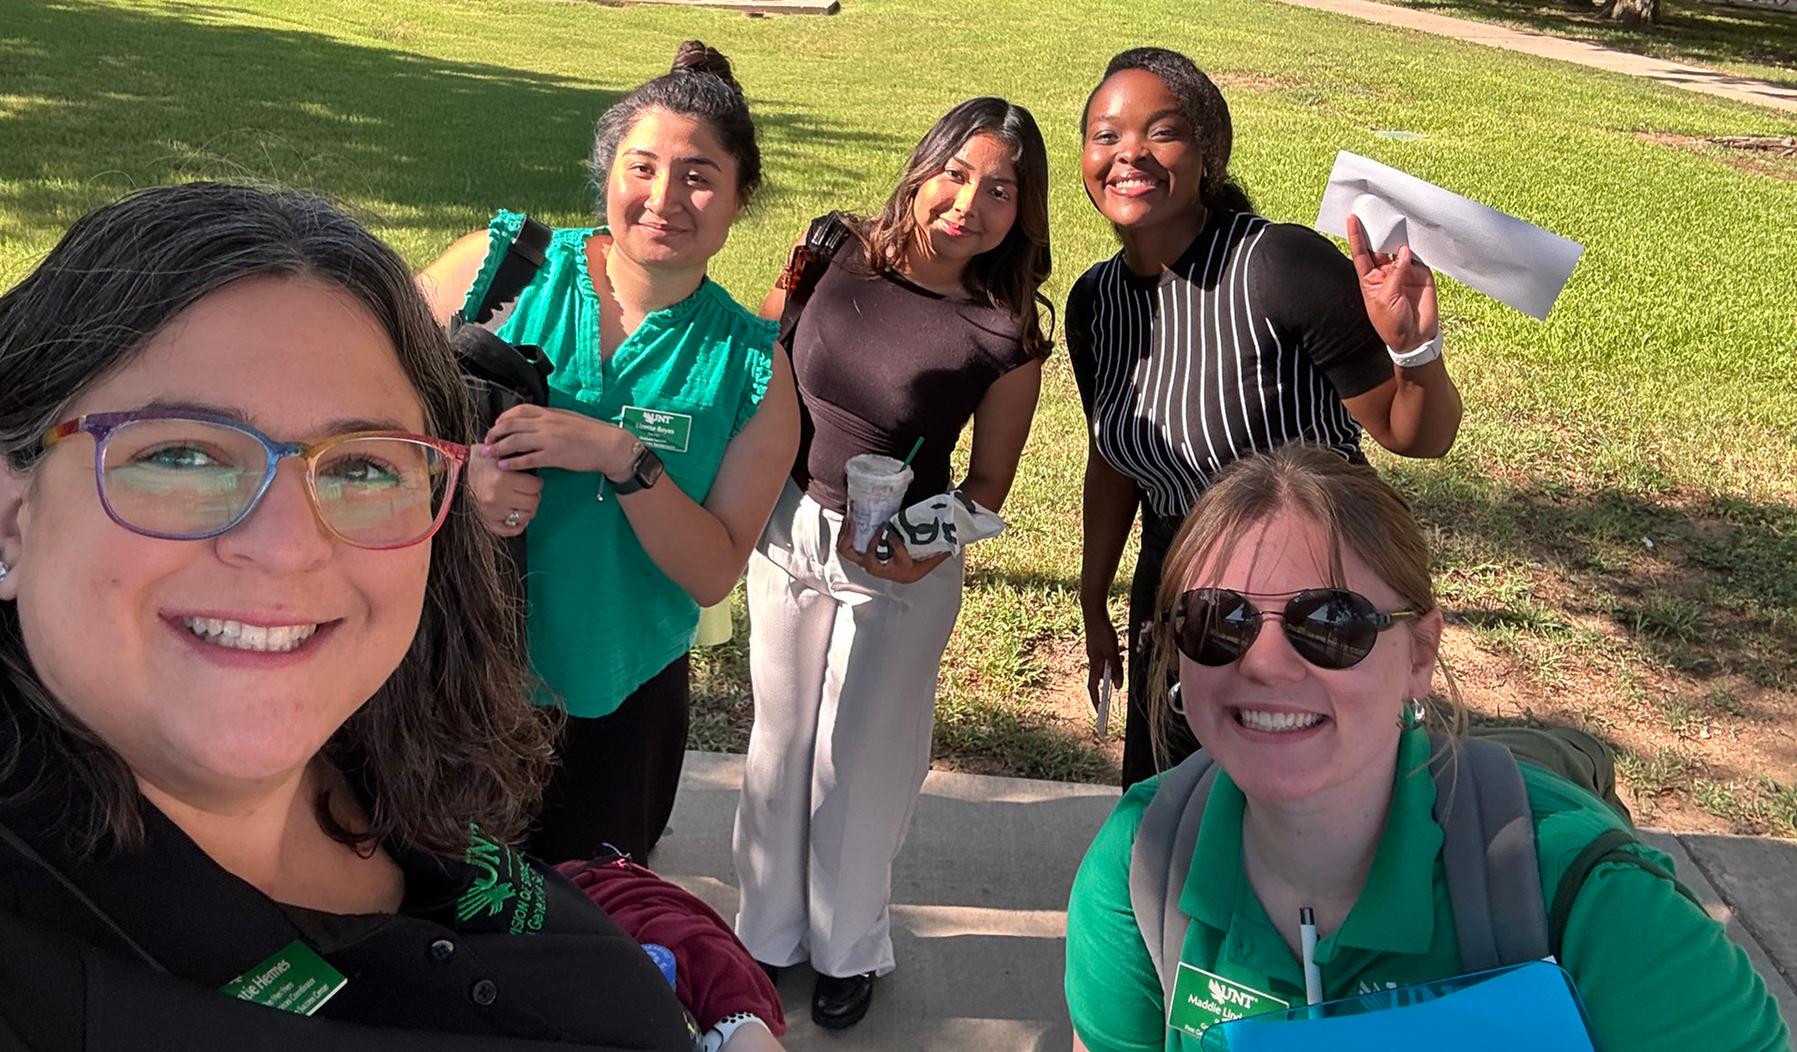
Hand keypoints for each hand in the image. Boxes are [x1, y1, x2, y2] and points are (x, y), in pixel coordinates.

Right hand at [468, 451, 543, 536]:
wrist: (456, 470)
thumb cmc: (479, 460)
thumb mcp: (498, 454)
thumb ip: (517, 461)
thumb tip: (534, 466)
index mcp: (502, 478)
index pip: (535, 486)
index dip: (537, 483)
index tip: (534, 481)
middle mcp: (498, 496)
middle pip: (532, 502)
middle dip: (534, 496)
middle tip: (529, 492)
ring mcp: (492, 511)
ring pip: (524, 517)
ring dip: (527, 511)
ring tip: (523, 503)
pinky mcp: (486, 520)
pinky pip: (508, 530)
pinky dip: (516, 527)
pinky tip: (519, 520)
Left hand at [483, 404, 637, 477]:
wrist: (608, 445)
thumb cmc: (591, 433)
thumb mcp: (568, 419)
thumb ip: (550, 420)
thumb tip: (535, 423)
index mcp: (550, 413)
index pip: (520, 410)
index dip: (504, 417)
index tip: (496, 424)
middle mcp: (547, 424)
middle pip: (512, 425)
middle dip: (495, 434)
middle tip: (486, 442)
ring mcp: (549, 440)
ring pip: (515, 442)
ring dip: (499, 448)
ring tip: (489, 455)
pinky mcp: (553, 457)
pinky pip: (527, 459)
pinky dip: (513, 463)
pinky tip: (504, 466)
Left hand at [836, 524, 950, 583]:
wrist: (911, 571)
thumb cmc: (909, 568)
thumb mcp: (907, 560)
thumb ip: (899, 550)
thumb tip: (890, 536)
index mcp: (873, 567)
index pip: (866, 554)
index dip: (873, 540)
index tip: (883, 527)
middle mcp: (865, 562)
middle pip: (846, 550)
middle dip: (846, 534)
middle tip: (851, 519)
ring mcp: (863, 556)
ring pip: (847, 546)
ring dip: (847, 531)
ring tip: (851, 516)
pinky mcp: (866, 550)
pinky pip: (853, 541)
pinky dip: (852, 531)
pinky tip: (856, 520)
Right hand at [1084, 618, 1122, 714]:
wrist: (1094, 614)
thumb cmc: (1101, 632)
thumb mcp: (1112, 652)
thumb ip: (1117, 669)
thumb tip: (1118, 686)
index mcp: (1094, 664)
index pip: (1094, 687)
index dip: (1096, 700)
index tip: (1099, 711)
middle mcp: (1093, 660)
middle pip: (1101, 677)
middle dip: (1109, 681)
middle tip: (1118, 681)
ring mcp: (1095, 652)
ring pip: (1106, 665)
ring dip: (1115, 666)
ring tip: (1121, 658)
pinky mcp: (1099, 645)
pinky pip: (1107, 656)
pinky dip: (1114, 656)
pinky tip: (1120, 648)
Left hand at [1346, 213, 1438, 354]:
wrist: (1415, 338)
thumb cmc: (1392, 324)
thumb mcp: (1386, 299)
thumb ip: (1396, 273)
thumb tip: (1405, 250)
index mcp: (1370, 279)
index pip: (1361, 253)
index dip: (1356, 236)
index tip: (1351, 218)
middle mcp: (1385, 272)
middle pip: (1379, 246)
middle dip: (1376, 229)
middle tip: (1374, 209)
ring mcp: (1404, 271)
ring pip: (1398, 247)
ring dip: (1396, 234)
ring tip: (1392, 217)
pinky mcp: (1421, 273)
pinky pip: (1418, 255)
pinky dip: (1416, 245)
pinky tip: (1412, 235)